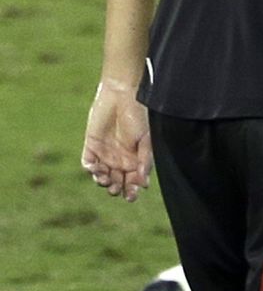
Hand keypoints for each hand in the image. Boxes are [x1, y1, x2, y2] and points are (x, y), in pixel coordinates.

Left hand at [81, 79, 151, 201]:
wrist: (121, 95)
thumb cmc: (138, 116)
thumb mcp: (146, 140)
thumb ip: (145, 160)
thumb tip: (144, 182)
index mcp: (134, 162)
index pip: (132, 183)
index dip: (131, 192)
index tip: (131, 195)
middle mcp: (119, 161)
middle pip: (116, 183)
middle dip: (116, 189)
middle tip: (115, 187)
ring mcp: (104, 155)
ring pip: (101, 177)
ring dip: (102, 181)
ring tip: (105, 178)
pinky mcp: (91, 146)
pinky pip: (88, 164)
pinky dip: (90, 169)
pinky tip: (95, 168)